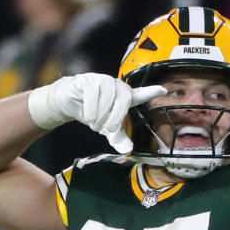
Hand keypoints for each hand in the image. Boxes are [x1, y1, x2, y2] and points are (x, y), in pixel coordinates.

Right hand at [27, 73, 166, 152]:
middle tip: (108, 130)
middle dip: (117, 117)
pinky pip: (93, 92)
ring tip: (95, 124)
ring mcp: (102, 80)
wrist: (67, 103)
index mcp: (124, 97)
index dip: (150, 92)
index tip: (163, 90)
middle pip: (124, 99)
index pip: (140, 94)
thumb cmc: (93, 114)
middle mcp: (116, 86)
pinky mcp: (87, 80)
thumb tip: (127, 150)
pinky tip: (88, 116)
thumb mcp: (106, 129)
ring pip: (108, 96)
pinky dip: (91, 109)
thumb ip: (118, 138)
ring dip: (101, 114)